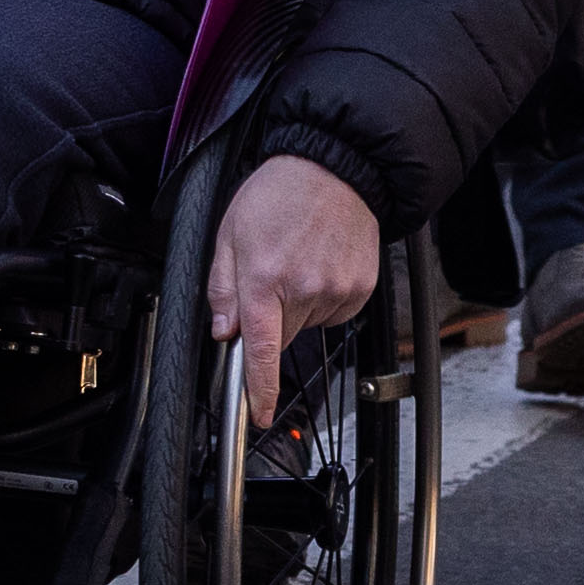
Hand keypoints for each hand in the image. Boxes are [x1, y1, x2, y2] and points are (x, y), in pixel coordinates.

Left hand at [206, 152, 380, 427]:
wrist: (336, 170)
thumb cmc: (278, 195)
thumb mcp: (230, 233)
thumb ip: (222, 287)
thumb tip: (223, 331)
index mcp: (264, 279)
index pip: (261, 350)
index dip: (259, 389)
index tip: (258, 415)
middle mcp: (303, 290)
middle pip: (281, 334)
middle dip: (270, 316)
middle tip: (270, 274)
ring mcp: (337, 291)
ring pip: (307, 322)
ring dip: (298, 303)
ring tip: (298, 258)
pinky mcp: (361, 290)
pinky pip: (334, 312)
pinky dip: (323, 297)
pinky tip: (319, 263)